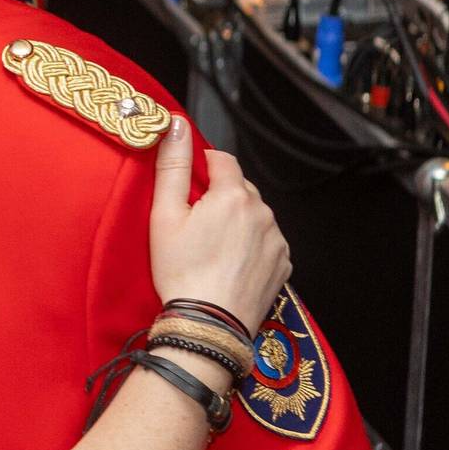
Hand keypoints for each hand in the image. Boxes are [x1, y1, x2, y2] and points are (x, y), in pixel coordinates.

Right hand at [148, 121, 290, 331]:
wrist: (209, 323)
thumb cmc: (181, 270)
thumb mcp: (165, 215)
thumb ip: (172, 166)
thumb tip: (176, 125)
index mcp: (233, 195)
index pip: (222, 160)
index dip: (203, 165)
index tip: (188, 184)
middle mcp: (263, 212)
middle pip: (240, 188)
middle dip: (220, 195)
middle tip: (195, 222)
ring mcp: (277, 240)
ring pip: (255, 215)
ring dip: (237, 219)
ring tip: (212, 246)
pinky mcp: (283, 264)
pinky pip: (266, 241)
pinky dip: (251, 244)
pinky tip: (230, 261)